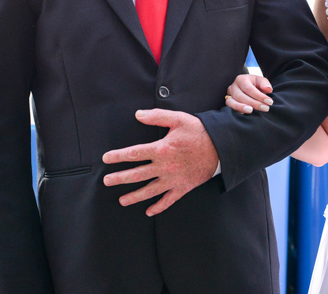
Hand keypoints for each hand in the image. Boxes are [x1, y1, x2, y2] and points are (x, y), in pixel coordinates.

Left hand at [102, 109, 218, 216]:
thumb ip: (156, 117)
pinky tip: (149, 211)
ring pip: (149, 191)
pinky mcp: (183, 188)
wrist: (221, 148)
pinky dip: (158, 207)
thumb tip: (137, 115)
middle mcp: (164, 167)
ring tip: (122, 200)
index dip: (118, 156)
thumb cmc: (199, 132)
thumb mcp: (178, 119)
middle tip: (106, 181)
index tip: (106, 159)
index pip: (134, 154)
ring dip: (134, 196)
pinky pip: (168, 200)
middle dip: (119, 178)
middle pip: (137, 174)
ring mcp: (173, 180)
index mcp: (161, 149)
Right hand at [225, 74, 273, 113]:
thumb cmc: (255, 85)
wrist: (248, 88)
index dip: (259, 96)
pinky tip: (245, 114)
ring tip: (251, 111)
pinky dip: (237, 111)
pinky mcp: (228, 103)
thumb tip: (269, 89)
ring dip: (241, 107)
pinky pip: (229, 108)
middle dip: (253, 103)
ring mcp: (229, 95)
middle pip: (240, 96)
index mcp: (241, 79)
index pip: (249, 88)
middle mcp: (233, 87)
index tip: (269, 102)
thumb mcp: (261, 81)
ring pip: (231, 102)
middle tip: (265, 108)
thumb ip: (264, 84)